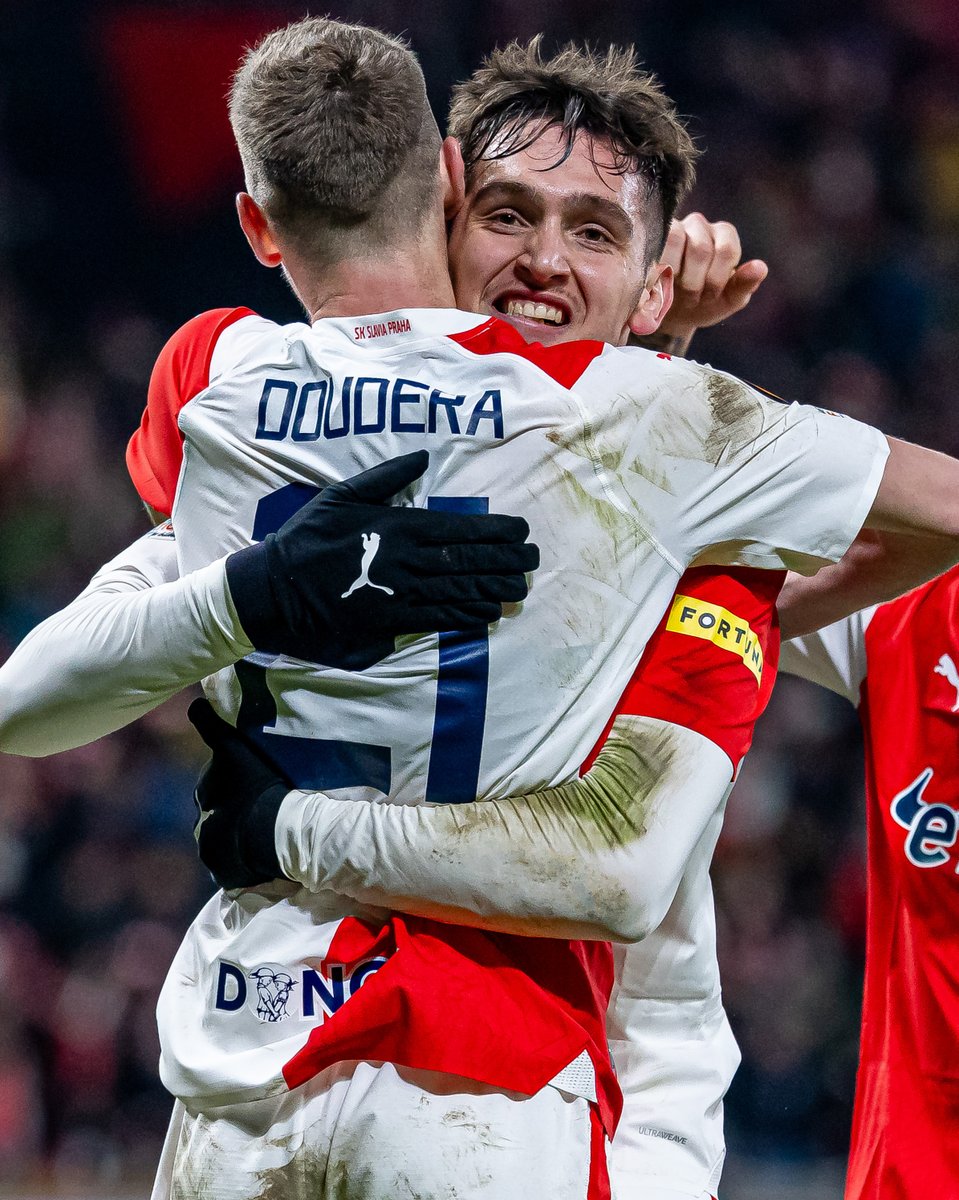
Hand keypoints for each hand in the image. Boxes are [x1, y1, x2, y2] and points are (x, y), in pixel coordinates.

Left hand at [189, 698, 291, 889]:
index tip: (251, 787)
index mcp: (204, 793)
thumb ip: (210, 724)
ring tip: (264, 835)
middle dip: (232, 813)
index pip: (214, 789)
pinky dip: (242, 863)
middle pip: (218, 816)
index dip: (232, 786)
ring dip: (237, 838)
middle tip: (261, 810)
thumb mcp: (233, 747)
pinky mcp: (223, 874)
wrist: (273, 832)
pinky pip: (231, 868)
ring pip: (223, 842)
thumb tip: (194, 702)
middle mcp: (200, 823)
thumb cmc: (257, 786)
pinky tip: (260, 856)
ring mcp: (211, 852)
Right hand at [225, 450, 538, 669]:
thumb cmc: (309, 538)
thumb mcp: (342, 494)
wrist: (275, 589)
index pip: (460, 529)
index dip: (497, 532)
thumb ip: (386, 476)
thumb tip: (422, 456)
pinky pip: (438, 618)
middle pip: (469, 560)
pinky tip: (488, 613)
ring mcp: (400, 593)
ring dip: (495, 589)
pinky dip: (467, 615)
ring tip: (522, 588)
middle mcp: (406, 560)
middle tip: (535, 561)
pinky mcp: (391, 622)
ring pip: (460, 590)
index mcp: (398, 526)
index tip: (522, 532)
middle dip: (507, 561)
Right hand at [656, 213, 768, 351]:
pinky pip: (656, 243)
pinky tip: (659, 283)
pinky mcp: (652, 236)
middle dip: (695, 282)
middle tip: (690, 299)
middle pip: (701, 249)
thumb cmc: (702, 304)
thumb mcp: (727, 300)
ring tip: (673, 290)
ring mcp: (674, 227)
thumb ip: (744, 285)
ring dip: (674, 274)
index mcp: (724, 236)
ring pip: (676, 239)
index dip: (716, 279)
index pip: (726, 249)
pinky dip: (658, 268)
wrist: (669, 314)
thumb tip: (760, 267)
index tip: (709, 296)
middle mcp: (701, 226)